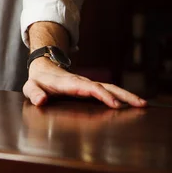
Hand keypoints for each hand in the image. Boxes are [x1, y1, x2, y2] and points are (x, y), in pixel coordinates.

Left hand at [23, 57, 147, 108]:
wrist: (42, 68)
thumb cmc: (37, 81)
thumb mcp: (30, 87)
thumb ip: (34, 94)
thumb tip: (41, 101)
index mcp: (68, 83)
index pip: (88, 88)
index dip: (101, 95)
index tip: (114, 104)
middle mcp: (81, 82)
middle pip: (105, 86)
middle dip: (122, 95)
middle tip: (139, 104)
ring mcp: (87, 84)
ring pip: (110, 87)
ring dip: (126, 95)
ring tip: (142, 104)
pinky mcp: (90, 88)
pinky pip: (108, 91)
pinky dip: (121, 96)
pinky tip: (132, 103)